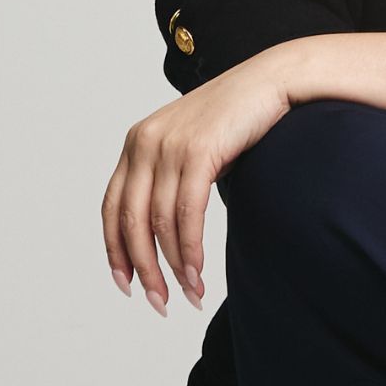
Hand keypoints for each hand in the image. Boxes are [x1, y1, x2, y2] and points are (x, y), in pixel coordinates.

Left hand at [102, 51, 293, 316]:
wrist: (273, 82)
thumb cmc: (238, 120)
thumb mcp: (193, 149)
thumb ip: (172, 180)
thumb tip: (166, 233)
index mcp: (137, 143)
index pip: (112, 207)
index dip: (115, 250)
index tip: (126, 285)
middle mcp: (144, 143)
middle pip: (130, 221)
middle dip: (143, 269)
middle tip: (159, 303)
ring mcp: (170, 146)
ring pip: (159, 223)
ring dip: (174, 267)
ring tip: (189, 294)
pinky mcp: (199, 151)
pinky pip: (186, 214)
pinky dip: (189, 249)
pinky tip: (197, 271)